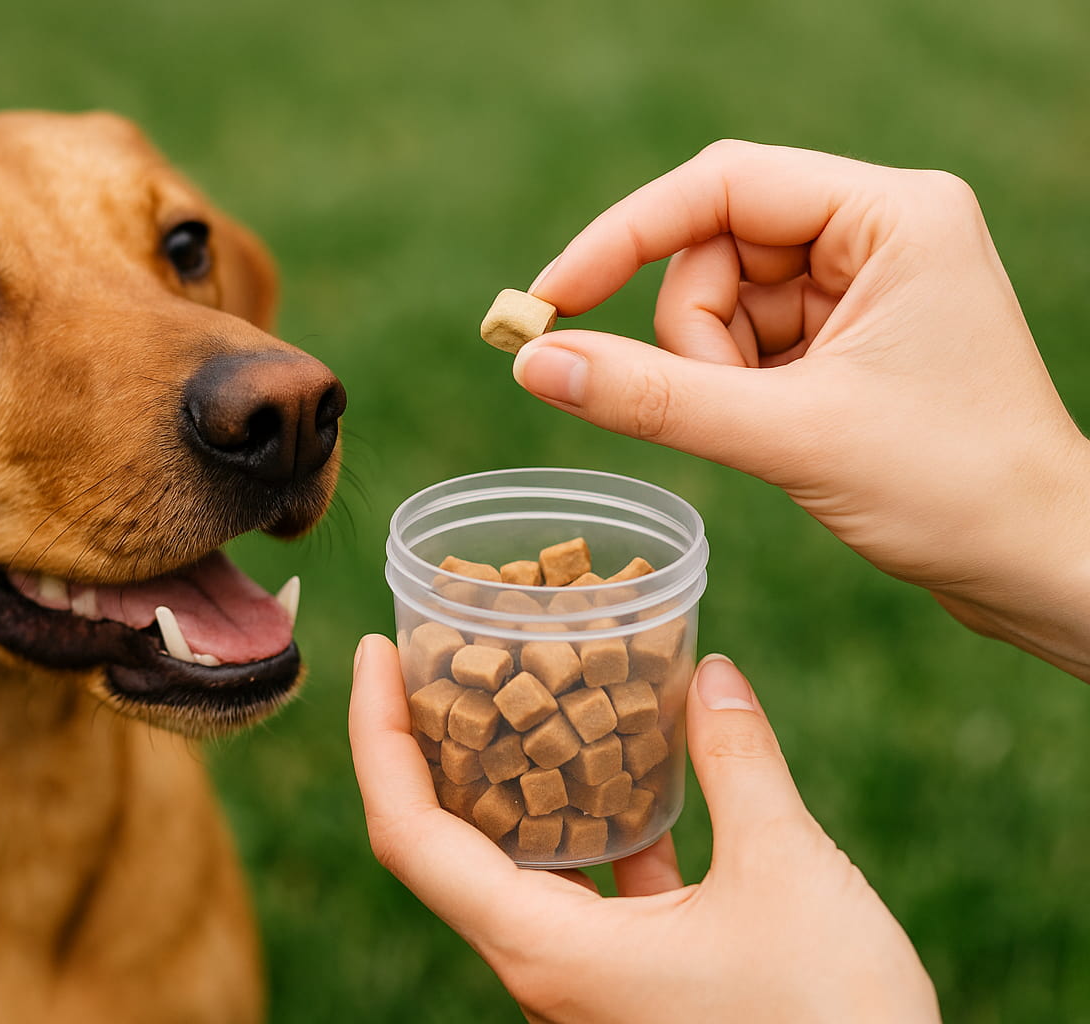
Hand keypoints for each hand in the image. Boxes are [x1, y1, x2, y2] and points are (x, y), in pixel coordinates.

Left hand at [349, 634, 939, 1023]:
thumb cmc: (834, 1023)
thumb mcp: (789, 873)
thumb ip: (739, 764)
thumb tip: (712, 675)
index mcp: (544, 949)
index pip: (408, 834)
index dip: (377, 736)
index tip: (374, 654)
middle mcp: (540, 973)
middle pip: (444, 845)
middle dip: (436, 744)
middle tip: (447, 656)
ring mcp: (580, 989)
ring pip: (515, 869)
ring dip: (516, 782)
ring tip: (527, 692)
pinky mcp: (625, 994)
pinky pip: (580, 897)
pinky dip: (588, 830)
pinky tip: (628, 777)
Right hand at [515, 140, 1089, 679]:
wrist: (1036, 565)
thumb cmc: (953, 489)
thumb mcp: (788, 436)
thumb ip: (654, 397)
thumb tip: (534, 363)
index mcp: (891, 214)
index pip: (721, 185)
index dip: (622, 237)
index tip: (547, 300)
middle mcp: (878, 231)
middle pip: (713, 251)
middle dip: (696, 338)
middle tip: (732, 409)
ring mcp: (863, 284)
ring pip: (719, 304)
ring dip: (715, 373)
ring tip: (777, 432)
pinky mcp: (847, 335)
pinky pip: (743, 344)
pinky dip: (735, 392)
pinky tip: (784, 433)